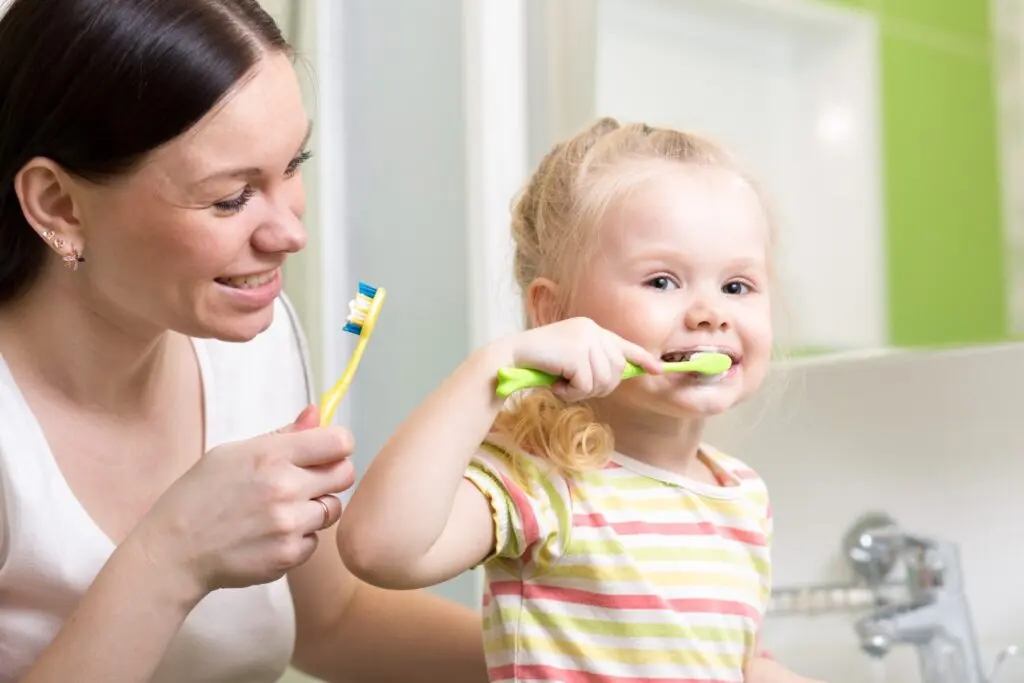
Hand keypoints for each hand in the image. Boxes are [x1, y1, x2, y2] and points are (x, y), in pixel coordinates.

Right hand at [135, 405, 355, 598]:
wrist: (173, 551)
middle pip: (345, 474)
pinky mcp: (288, 555)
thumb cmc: (200, 496)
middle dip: (331, 475)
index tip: (326, 452)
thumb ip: (283, 435)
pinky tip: (270, 534)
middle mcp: (285, 488)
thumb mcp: (232, 453)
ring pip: (332, 509)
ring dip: (314, 509)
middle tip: (306, 482)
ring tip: (280, 510)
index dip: (336, 445)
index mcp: (271, 455)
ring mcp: (289, 524)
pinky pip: (315, 541)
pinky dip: (299, 538)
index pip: (339, 442)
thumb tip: (317, 413)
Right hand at [509, 317, 660, 401]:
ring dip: (582, 391)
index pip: (624, 345)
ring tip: (562, 384)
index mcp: (590, 329)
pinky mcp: (576, 351)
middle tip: (573, 387)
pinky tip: (556, 384)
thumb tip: (619, 376)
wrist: (510, 358)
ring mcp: (584, 338)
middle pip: (616, 371)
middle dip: (599, 387)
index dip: (642, 359)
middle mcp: (591, 329)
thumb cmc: (538, 364)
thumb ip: (593, 363)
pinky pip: (587, 385)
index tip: (658, 369)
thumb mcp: (571, 361)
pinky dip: (572, 392)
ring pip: (603, 380)